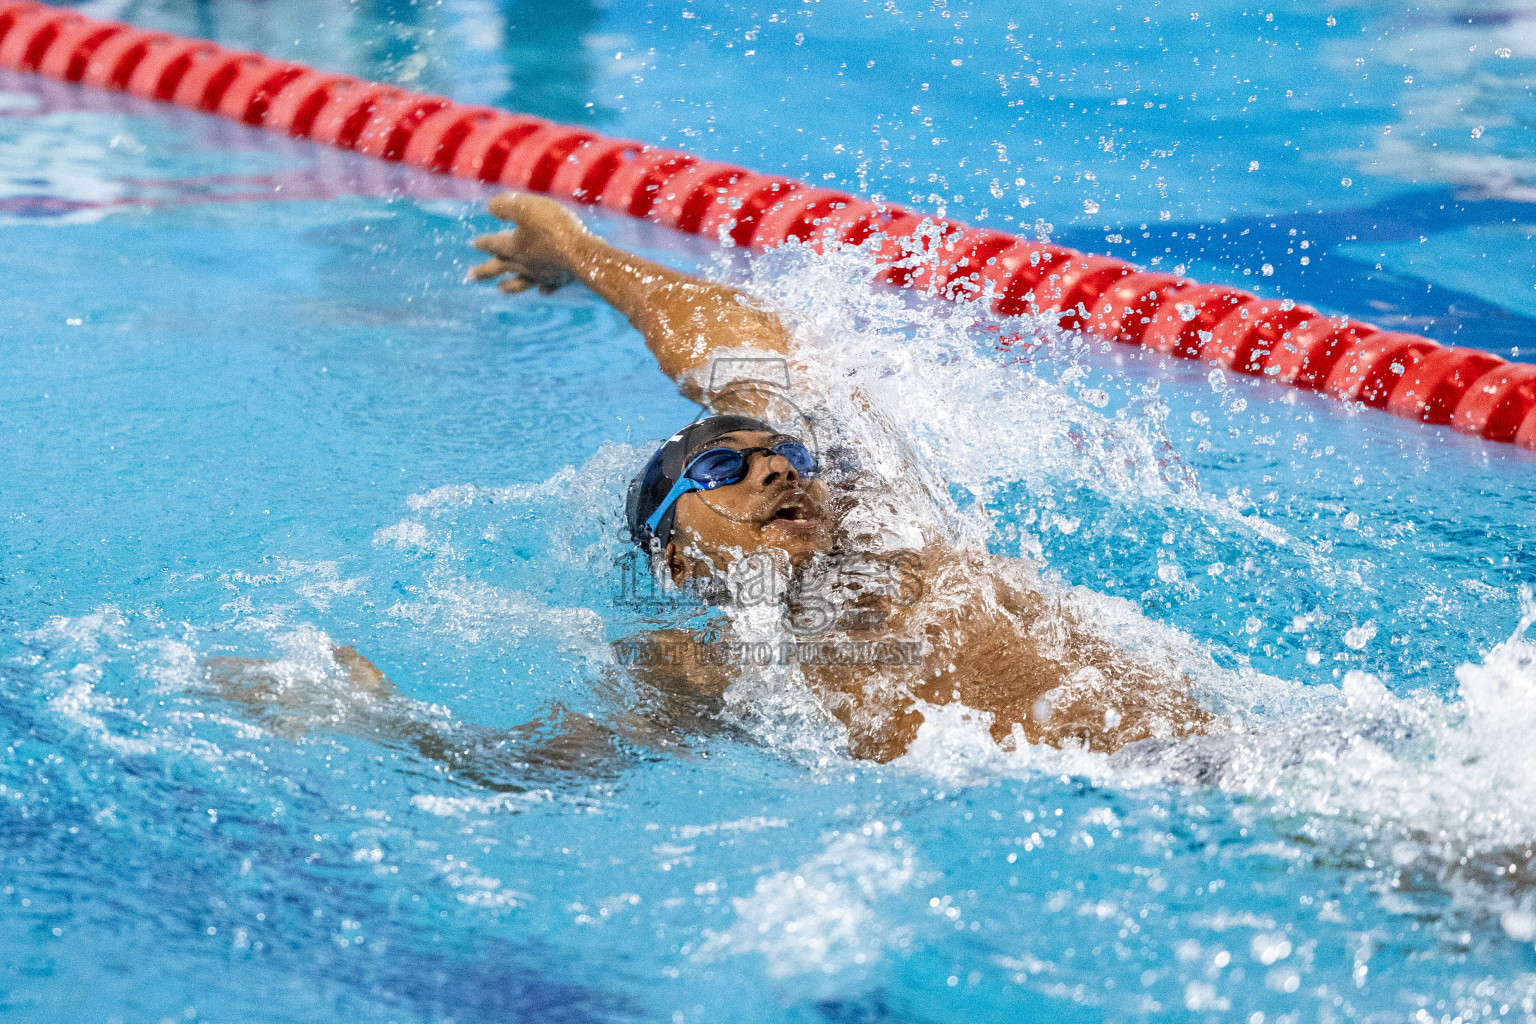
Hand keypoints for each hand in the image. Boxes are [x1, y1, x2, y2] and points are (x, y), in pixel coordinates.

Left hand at [469, 192, 588, 293]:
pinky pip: (549, 285)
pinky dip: (544, 288)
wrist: (583, 254)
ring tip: (500, 289)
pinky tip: (543, 291)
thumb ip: (505, 205)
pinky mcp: (561, 279)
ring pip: (520, 281)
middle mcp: (524, 264)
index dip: (484, 243)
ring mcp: (542, 274)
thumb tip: (491, 206)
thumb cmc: (554, 228)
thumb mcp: (526, 207)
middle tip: (470, 276)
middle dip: (484, 271)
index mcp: (513, 247)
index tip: (475, 243)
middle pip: (500, 267)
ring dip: (509, 285)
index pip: (494, 244)